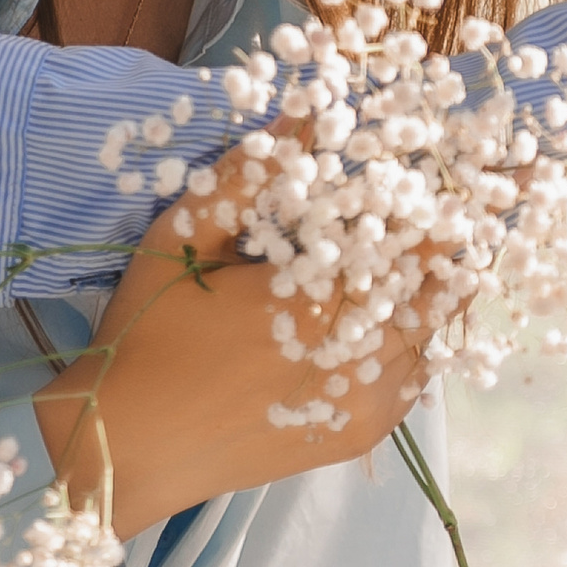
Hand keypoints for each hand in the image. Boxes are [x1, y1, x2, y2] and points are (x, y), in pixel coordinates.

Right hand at [34, 154, 429, 537]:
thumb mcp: (181, 240)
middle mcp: (361, 357)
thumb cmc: (149, 335)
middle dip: (432, 250)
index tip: (421, 185)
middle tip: (417, 219)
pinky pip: (413, 383)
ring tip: (398, 268)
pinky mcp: (355, 438)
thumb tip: (303, 118)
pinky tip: (378, 323)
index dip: (428, 209)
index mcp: (322, 300)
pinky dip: (410, 347)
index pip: (418, 244)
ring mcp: (366, 406)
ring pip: (431, 337)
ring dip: (423, 298)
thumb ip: (247, 177)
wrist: (129, 448)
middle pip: (437, 289)